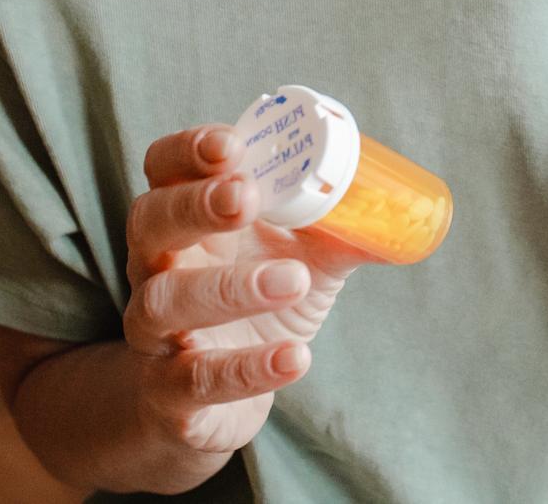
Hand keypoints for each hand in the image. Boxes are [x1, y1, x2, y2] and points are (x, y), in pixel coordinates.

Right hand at [121, 124, 372, 457]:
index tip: (233, 144)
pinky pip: (195, 379)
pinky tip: (296, 356)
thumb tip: (397, 205)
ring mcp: (155, 332)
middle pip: (150, 221)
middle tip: (245, 197)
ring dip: (229, 286)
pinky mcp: (169, 394)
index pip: (165, 167)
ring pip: (164, 301)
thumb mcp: (303, 257)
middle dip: (195, 205)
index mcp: (186, 218)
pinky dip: (248, 369)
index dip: (189, 150)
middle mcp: (156, 267)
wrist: (214, 403)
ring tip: (294, 280)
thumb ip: (338, 227)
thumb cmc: (258, 306)